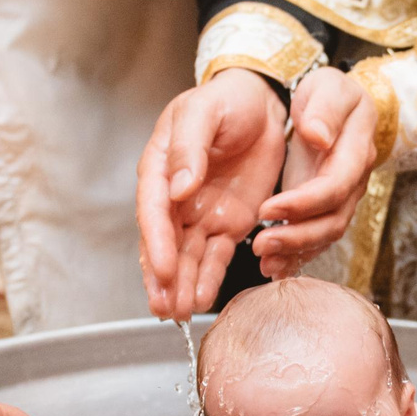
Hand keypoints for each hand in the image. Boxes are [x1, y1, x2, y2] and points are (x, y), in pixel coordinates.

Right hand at [137, 70, 285, 318]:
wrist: (262, 103)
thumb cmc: (226, 101)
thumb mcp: (204, 112)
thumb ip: (190, 148)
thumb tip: (180, 187)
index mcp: (161, 169)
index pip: (154, 211)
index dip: (157, 243)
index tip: (163, 269)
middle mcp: (176, 198)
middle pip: (165, 243)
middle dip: (163, 278)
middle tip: (164, 307)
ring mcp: (201, 214)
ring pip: (187, 257)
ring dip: (182, 286)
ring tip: (180, 314)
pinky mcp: (228, 223)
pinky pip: (216, 256)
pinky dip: (208, 278)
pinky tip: (202, 300)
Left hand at [251, 65, 379, 278]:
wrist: (337, 105)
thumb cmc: (329, 92)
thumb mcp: (327, 85)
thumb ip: (324, 108)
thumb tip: (318, 137)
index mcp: (355, 151)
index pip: (334, 186)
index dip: (303, 202)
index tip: (268, 207)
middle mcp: (353, 181)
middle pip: (332, 220)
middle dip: (297, 237)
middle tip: (261, 246)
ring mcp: (341, 198)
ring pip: (324, 234)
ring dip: (295, 252)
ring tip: (264, 263)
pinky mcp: (326, 208)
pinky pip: (316, 238)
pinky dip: (296, 256)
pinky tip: (274, 268)